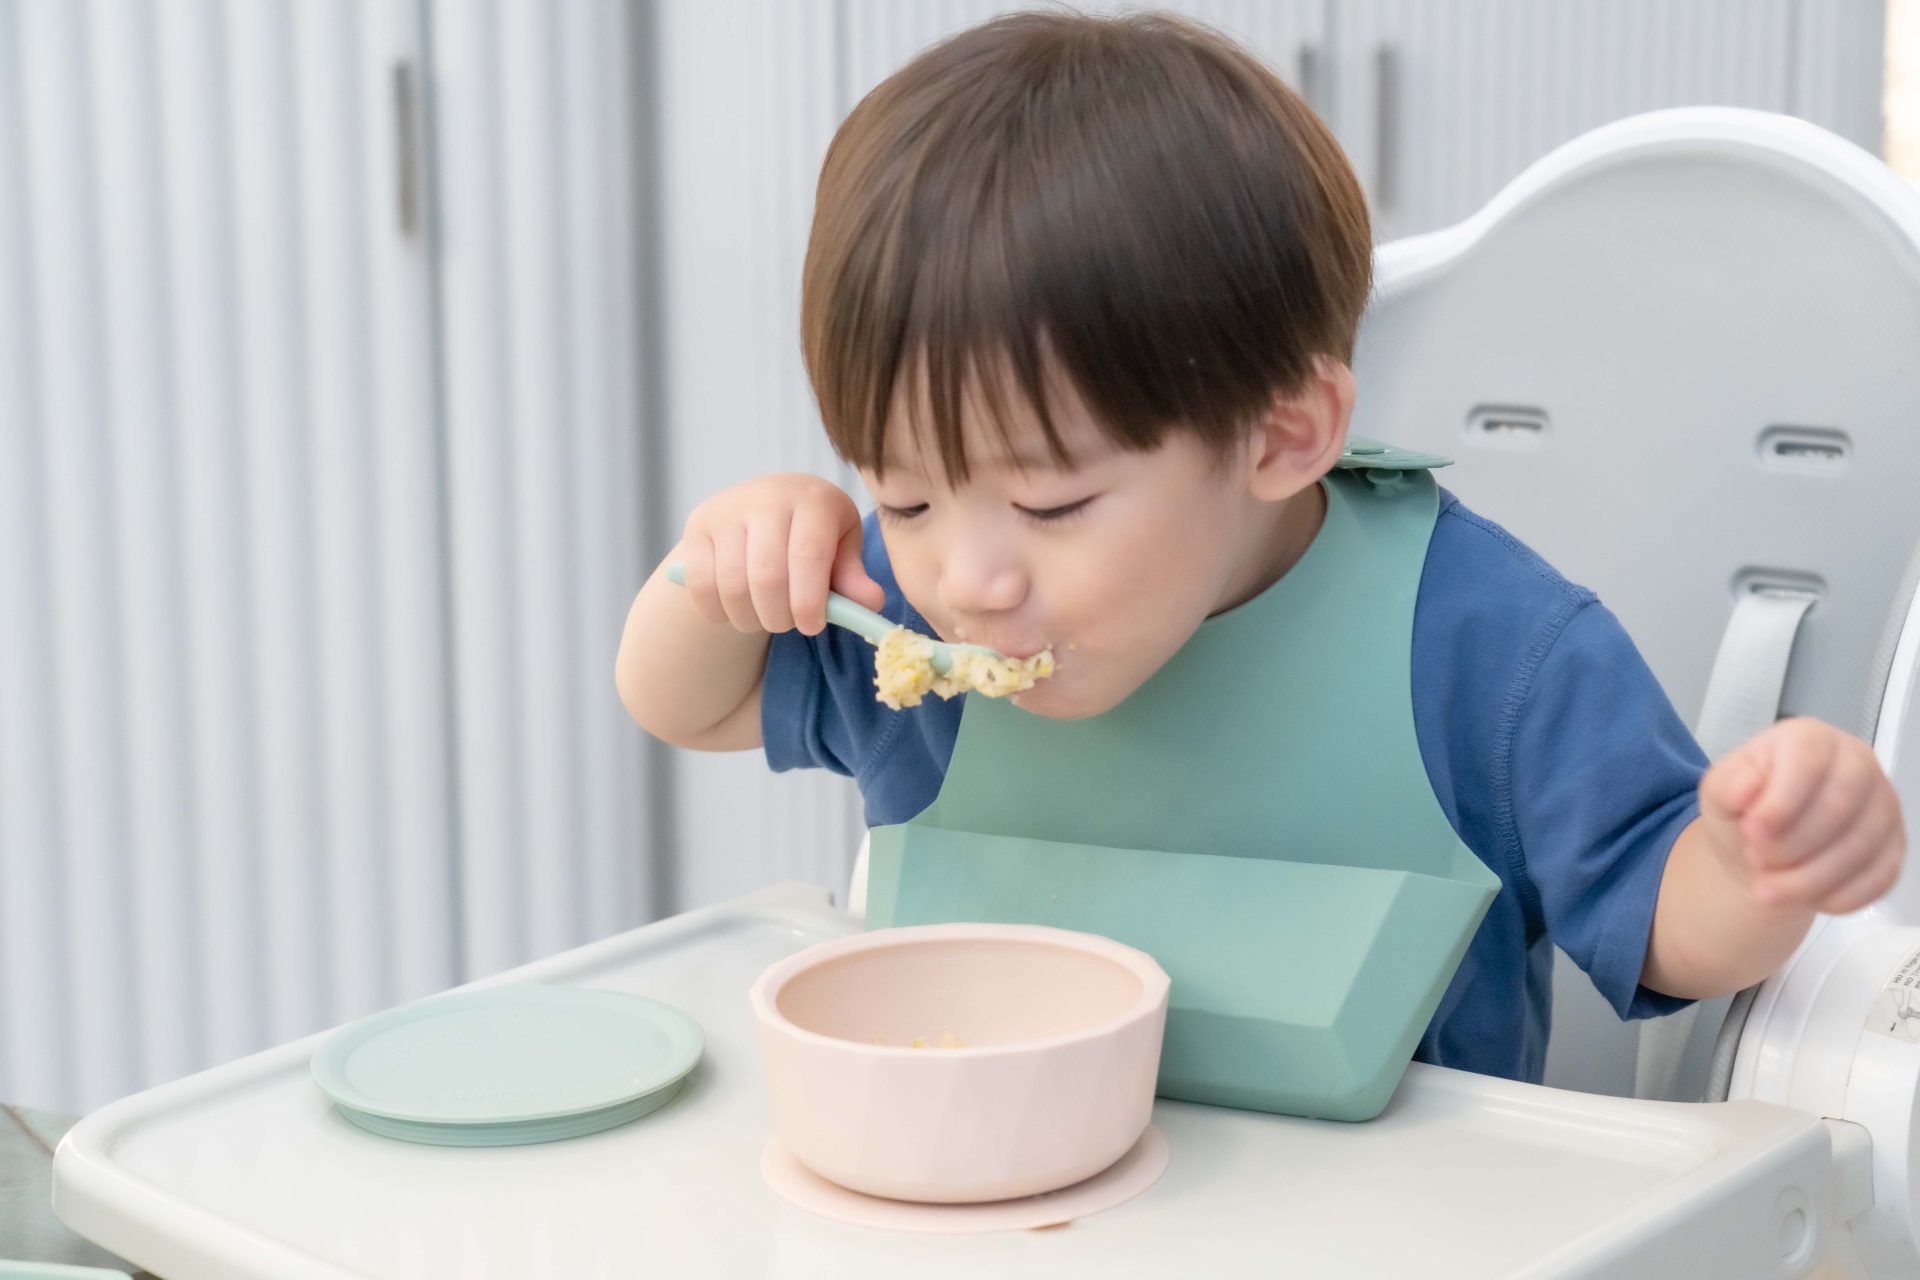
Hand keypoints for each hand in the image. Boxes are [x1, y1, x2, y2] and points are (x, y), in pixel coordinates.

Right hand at [676, 473, 885, 634]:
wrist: (762, 506)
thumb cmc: (811, 532)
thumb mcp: (840, 548)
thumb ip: (854, 577)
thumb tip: (870, 604)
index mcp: (812, 498)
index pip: (808, 555)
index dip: (810, 601)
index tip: (812, 626)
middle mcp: (766, 496)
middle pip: (768, 575)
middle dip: (779, 616)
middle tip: (788, 625)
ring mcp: (726, 510)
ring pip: (733, 585)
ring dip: (750, 618)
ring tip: (764, 619)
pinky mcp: (697, 526)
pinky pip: (702, 585)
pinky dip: (718, 612)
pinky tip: (735, 612)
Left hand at [1698, 717, 1906, 913]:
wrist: (1763, 849)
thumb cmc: (1744, 809)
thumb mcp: (1718, 793)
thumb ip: (1727, 785)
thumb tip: (1746, 785)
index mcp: (1809, 739)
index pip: (1807, 759)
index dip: (1782, 799)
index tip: (1753, 832)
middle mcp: (1857, 763)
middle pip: (1839, 805)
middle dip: (1792, 844)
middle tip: (1756, 862)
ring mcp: (1882, 804)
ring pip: (1861, 846)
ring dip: (1811, 878)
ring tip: (1769, 890)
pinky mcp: (1894, 845)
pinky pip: (1881, 875)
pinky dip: (1842, 894)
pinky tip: (1811, 900)